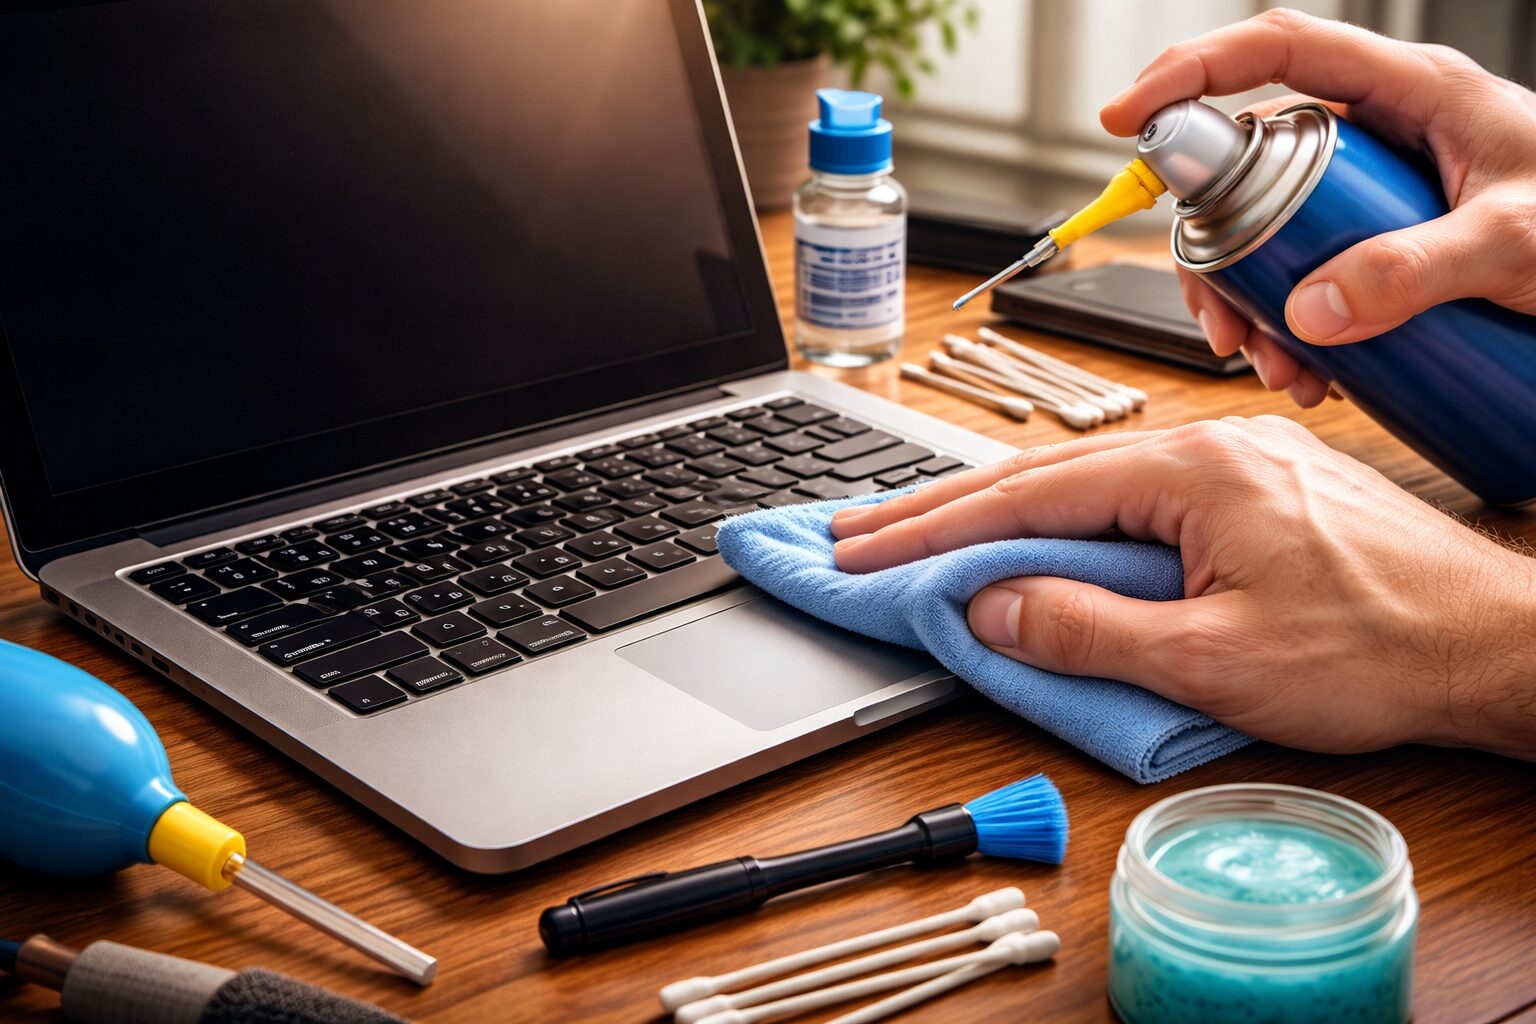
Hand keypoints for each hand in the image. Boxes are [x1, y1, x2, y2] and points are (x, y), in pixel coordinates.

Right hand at [830, 418, 1535, 758]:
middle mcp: (1206, 445)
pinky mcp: (1250, 486)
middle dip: (939, 508)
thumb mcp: (1216, 661)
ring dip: (994, 510)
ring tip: (916, 532)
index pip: (1026, 496)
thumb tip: (991, 607)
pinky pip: (1129, 493)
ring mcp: (1231, 459)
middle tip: (856, 532)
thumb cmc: (1380, 650)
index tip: (863, 551)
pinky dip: (1060, 515)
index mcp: (1191, 471)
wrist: (1496, 645)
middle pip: (1040, 474)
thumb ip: (1089, 630)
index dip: (933, 529)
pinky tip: (1029, 533)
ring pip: (1082, 481)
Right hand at [1099, 9, 1535, 407]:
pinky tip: (1310, 369)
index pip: (1276, 50)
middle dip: (1215, 246)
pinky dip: (1289, 325)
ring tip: (1275, 364)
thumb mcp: (1512, 243)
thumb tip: (1310, 310)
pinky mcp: (1379, 243)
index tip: (1127, 118)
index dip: (1190, 72)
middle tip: (1216, 315)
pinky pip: (1306, 273)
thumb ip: (1415, 270)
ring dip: (1250, 303)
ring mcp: (1374, 191)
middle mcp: (1379, 134)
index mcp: (1409, 92)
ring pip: (1270, 230)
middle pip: (1251, 162)